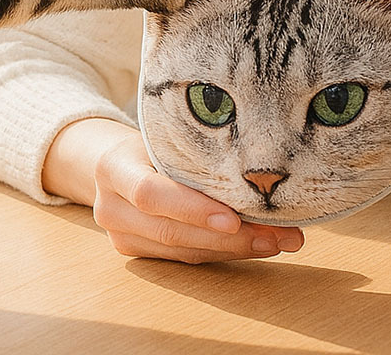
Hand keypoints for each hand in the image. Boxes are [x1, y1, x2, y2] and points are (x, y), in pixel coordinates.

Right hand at [44, 118, 303, 262]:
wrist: (111, 160)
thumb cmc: (146, 140)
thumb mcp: (160, 134)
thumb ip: (190, 152)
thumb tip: (254, 161)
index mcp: (114, 168)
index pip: (150, 194)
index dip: (192, 209)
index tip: (234, 220)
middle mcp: (111, 208)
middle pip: (172, 231)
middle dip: (230, 239)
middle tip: (278, 235)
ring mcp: (121, 235)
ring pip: (183, 251)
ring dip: (236, 249)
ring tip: (279, 241)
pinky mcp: (137, 252)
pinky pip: (186, 257)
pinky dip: (224, 251)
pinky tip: (257, 243)